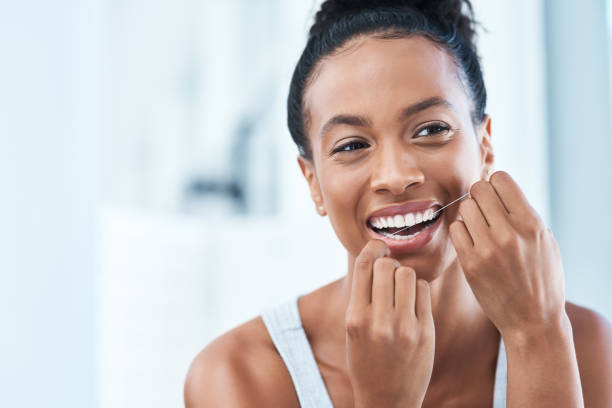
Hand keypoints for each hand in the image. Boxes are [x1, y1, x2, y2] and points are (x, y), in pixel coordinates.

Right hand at [346, 239, 434, 407]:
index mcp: (354, 318)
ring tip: (402, 290)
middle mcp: (378, 321)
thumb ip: (361, 297)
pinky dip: (418, 290)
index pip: (363, 266)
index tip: (378, 247)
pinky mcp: (425, 332)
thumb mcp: (352, 330)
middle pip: (387, 266)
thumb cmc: (366, 360)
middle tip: (390, 272)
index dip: (372, 249)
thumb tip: (376, 257)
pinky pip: (424, 291)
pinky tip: (413, 302)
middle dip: (389, 263)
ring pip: (408, 275)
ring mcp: (403, 327)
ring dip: (404, 276)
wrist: (386, 400)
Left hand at [449, 171, 566, 340]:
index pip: (501, 179)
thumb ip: (524, 215)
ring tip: (479, 229)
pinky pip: (456, 229)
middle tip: (485, 212)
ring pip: (465, 208)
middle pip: (479, 189)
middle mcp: (510, 232)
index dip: (496, 185)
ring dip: (470, 214)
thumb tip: (501, 191)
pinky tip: (471, 242)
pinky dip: (462, 232)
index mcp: (531, 223)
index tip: (497, 197)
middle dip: (480, 197)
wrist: (533, 319)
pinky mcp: (471, 263)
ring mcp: (488, 248)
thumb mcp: (544, 242)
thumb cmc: (541, 278)